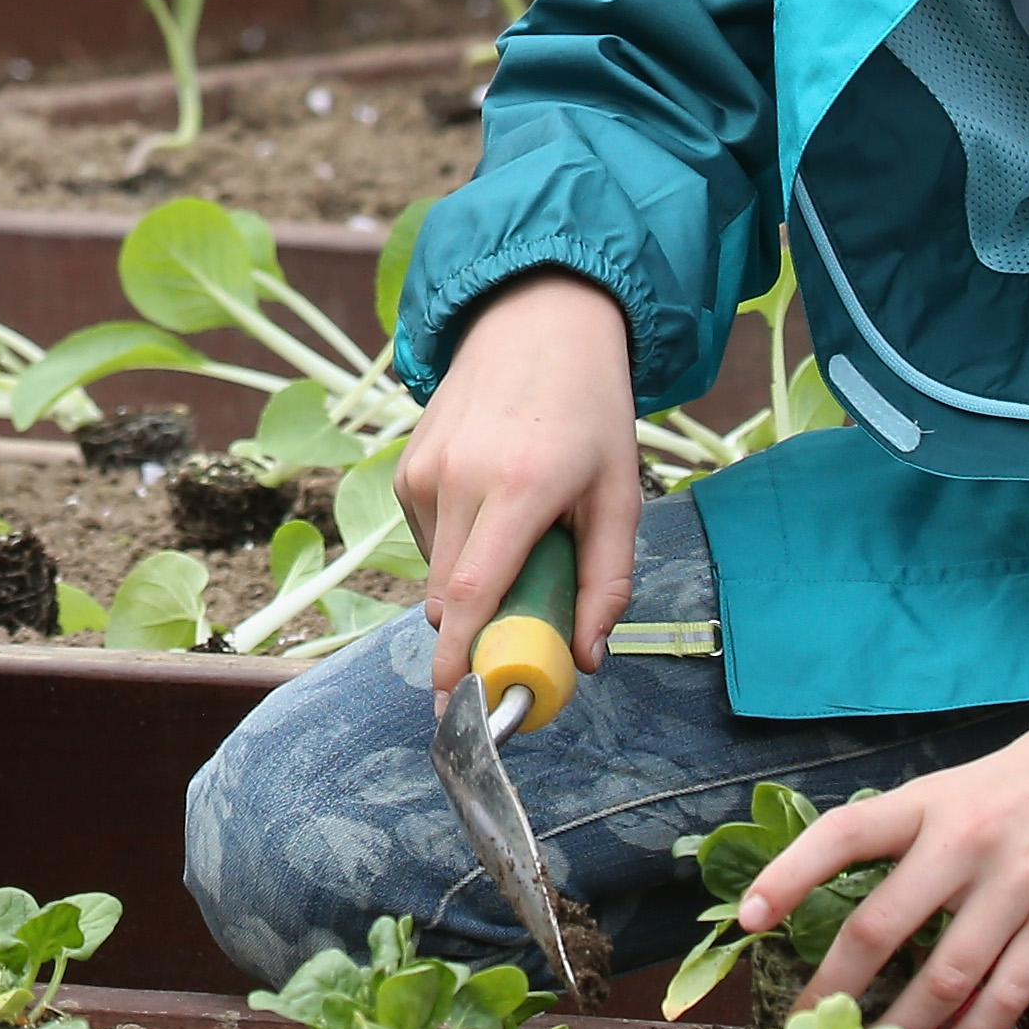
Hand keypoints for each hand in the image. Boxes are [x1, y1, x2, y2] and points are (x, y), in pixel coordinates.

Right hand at [394, 269, 643, 695]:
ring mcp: (424, 470)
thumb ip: (606, 581)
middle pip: (447, 596)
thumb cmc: (591, 409)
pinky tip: (492, 505)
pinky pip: (426, 537)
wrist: (538, 321)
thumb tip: (586, 658)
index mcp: (519, 487)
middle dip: (475, 635)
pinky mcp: (407, 466)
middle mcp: (460, 478)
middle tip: (517, 637)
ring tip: (521, 534)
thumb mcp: (620, 494)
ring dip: (472, 582)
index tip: (456, 707)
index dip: (460, 658)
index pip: (471, 594)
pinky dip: (457, 546)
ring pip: (436, 570)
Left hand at [734, 689, 1028, 1028]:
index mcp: (927, 803)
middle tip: (805, 1028)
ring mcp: (1015, 884)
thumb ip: (914, 838)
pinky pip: (1008, 995)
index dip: (789, 875)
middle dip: (835, 986)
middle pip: (883, 925)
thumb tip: (861, 906)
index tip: (748, 918)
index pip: (842, 835)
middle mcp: (963, 842)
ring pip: (944, 975)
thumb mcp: (962, 788)